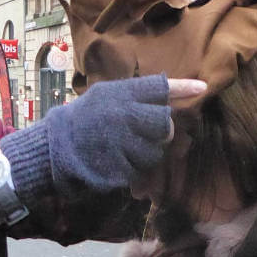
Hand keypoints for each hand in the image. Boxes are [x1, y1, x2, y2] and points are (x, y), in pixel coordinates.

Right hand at [43, 74, 205, 195]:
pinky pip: (141, 169)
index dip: (182, 88)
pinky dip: (135, 168)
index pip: (158, 88)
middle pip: (164, 123)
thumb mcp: (105, 96)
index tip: (202, 87)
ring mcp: (119, 141)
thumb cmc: (84, 118)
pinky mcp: (117, 165)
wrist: (54, 147)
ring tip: (128, 148)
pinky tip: (119, 161)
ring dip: (148, 152)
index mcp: (119, 94)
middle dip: (162, 130)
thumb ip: (134, 95)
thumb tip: (170, 94)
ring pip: (155, 149)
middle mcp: (122, 115)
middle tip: (151, 133)